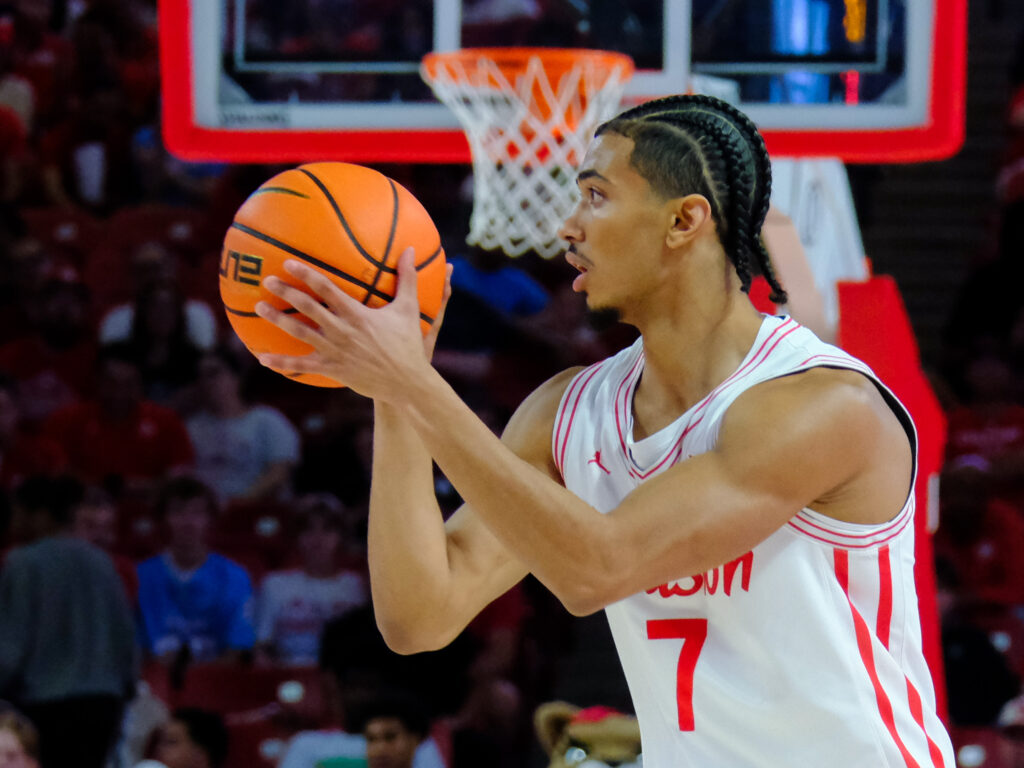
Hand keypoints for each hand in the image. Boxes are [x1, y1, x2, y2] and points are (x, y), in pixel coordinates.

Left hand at [254, 247, 448, 399]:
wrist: (406, 382)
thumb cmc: (408, 344)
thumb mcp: (409, 309)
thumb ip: (408, 278)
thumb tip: (410, 249)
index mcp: (357, 314)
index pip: (327, 289)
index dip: (307, 274)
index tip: (288, 263)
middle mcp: (342, 331)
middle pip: (308, 307)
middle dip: (286, 292)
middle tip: (267, 280)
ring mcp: (334, 351)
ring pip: (300, 333)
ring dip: (277, 320)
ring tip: (259, 307)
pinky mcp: (331, 370)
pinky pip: (302, 366)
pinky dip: (281, 362)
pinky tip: (262, 358)